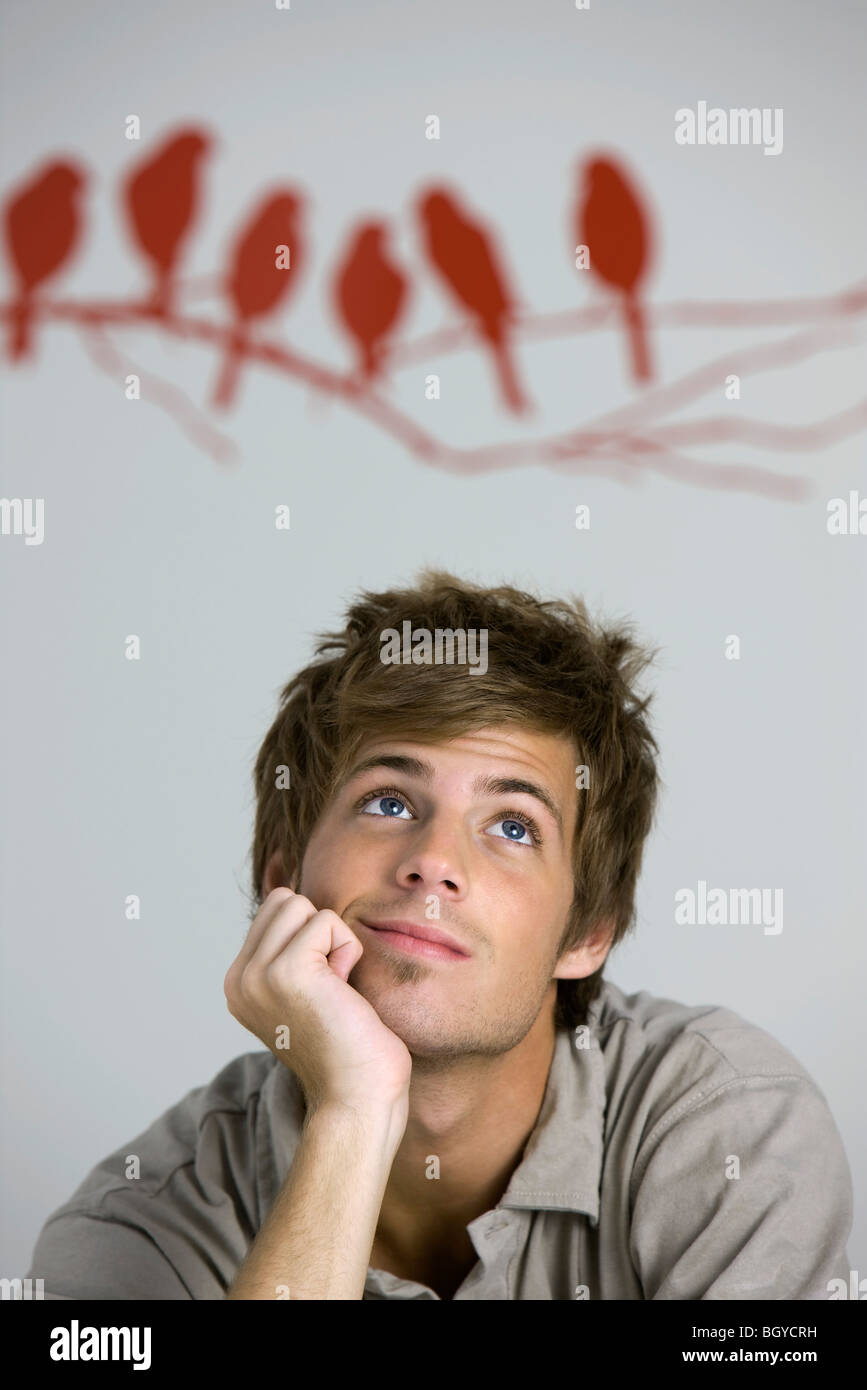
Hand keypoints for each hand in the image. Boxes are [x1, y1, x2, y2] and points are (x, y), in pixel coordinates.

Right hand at [224, 888, 411, 1118]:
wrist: (356, 1097)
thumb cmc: (347, 1046)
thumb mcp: (304, 993)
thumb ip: (290, 953)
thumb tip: (294, 901)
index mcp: (238, 984)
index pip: (274, 910)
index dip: (311, 938)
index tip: (320, 988)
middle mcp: (238, 980)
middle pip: (285, 901)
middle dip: (319, 932)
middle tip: (330, 986)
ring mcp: (257, 975)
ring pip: (302, 906)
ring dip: (333, 941)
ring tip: (335, 989)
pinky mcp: (286, 971)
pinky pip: (327, 921)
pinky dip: (347, 950)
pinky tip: (343, 991)